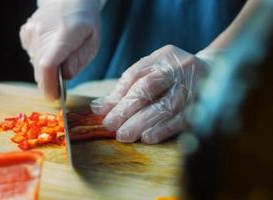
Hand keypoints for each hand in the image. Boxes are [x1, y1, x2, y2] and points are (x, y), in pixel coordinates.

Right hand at [20, 0, 100, 99]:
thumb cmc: (85, 22)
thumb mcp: (92, 42)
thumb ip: (78, 61)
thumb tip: (64, 77)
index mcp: (64, 34)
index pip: (48, 65)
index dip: (49, 86)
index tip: (54, 98)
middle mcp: (42, 32)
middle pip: (40, 69)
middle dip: (50, 83)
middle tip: (60, 86)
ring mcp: (31, 32)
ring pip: (35, 64)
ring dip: (46, 71)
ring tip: (60, 59)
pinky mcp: (25, 32)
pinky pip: (32, 55)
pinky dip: (41, 60)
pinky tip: (51, 49)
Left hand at [91, 45, 208, 143]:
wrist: (217, 71)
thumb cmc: (174, 73)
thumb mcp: (152, 70)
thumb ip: (127, 86)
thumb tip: (100, 107)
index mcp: (164, 57)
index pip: (136, 75)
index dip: (118, 94)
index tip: (104, 112)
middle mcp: (179, 68)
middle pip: (149, 88)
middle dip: (127, 109)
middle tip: (112, 127)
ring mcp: (193, 86)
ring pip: (165, 106)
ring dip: (143, 122)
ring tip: (125, 135)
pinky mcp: (203, 105)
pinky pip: (183, 119)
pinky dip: (164, 129)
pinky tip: (149, 138)